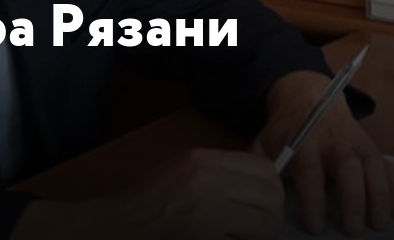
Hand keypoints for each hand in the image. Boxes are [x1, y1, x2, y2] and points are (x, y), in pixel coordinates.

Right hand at [13, 148, 284, 239]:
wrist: (121, 226)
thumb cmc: (150, 201)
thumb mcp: (185, 169)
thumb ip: (222, 172)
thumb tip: (262, 182)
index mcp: (204, 161)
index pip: (264, 168)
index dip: (271, 188)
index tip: (264, 201)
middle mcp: (209, 180)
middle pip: (271, 195)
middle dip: (271, 215)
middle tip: (258, 226)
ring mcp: (208, 210)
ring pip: (266, 223)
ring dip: (261, 234)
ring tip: (241, 237)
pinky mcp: (206, 236)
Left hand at [253, 71, 393, 236]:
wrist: (309, 97)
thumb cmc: (288, 128)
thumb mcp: (266, 142)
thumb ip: (262, 166)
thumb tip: (258, 192)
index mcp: (304, 140)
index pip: (309, 170)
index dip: (313, 200)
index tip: (315, 226)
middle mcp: (333, 140)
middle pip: (347, 167)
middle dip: (353, 199)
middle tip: (353, 228)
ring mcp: (355, 142)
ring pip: (372, 166)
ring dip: (380, 195)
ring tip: (379, 223)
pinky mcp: (370, 146)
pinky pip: (387, 165)